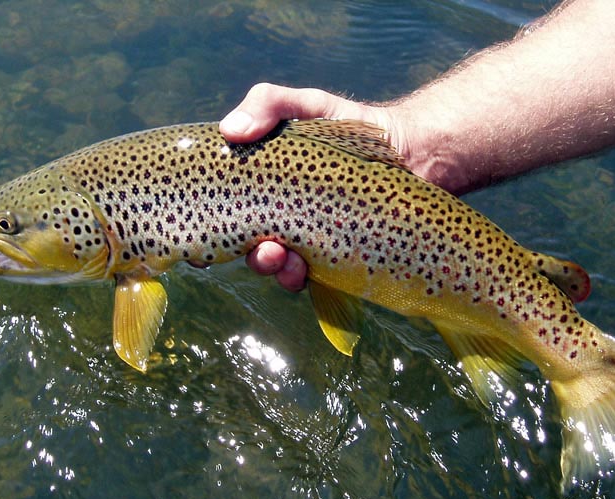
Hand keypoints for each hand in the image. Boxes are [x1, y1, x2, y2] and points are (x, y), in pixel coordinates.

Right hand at [221, 83, 394, 291]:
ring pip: (274, 266)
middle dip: (245, 251)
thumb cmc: (352, 128)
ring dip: (271, 266)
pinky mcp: (332, 260)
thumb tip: (228, 131)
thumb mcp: (308, 105)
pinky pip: (307, 279)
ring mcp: (304, 241)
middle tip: (260, 245)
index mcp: (262, 186)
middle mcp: (278, 217)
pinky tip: (304, 266)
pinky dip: (299, 276)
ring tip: (282, 255)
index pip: (223, 209)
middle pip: (244, 244)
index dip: (207, 224)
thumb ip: (268, 103)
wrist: (411, 153)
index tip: (203, 235)